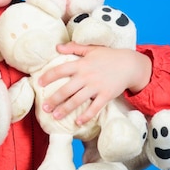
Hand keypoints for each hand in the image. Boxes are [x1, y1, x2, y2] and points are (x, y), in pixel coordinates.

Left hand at [37, 42, 151, 124]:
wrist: (130, 64)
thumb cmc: (109, 56)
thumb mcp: (91, 49)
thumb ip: (74, 47)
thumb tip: (57, 47)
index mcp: (81, 64)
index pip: (60, 70)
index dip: (49, 77)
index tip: (40, 83)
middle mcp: (87, 76)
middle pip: (66, 89)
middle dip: (54, 99)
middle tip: (45, 108)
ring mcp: (96, 86)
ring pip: (77, 100)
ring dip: (65, 109)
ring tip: (55, 116)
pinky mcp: (106, 95)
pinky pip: (95, 108)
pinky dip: (86, 116)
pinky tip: (78, 123)